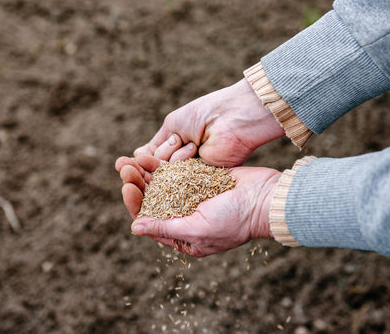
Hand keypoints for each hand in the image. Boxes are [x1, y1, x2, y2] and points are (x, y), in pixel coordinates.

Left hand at [115, 155, 280, 256]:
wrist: (267, 197)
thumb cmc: (236, 220)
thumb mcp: (198, 229)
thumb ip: (166, 228)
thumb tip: (135, 228)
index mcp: (183, 235)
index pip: (150, 220)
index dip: (135, 203)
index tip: (127, 187)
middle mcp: (184, 216)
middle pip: (152, 200)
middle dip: (136, 183)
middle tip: (122, 167)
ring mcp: (191, 196)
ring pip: (160, 184)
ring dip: (144, 171)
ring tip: (128, 158)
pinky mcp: (199, 178)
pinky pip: (174, 171)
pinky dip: (160, 163)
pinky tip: (146, 153)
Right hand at [134, 78, 284, 166]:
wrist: (232, 117)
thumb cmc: (204, 114)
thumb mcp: (173, 126)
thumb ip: (155, 145)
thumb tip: (136, 156)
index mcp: (174, 149)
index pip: (148, 163)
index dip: (135, 165)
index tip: (120, 164)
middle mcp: (182, 164)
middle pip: (152, 175)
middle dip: (147, 166)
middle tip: (148, 155)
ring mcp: (191, 175)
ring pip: (164, 178)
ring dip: (169, 158)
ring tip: (191, 142)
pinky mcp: (203, 183)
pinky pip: (179, 181)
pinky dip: (180, 165)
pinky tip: (191, 150)